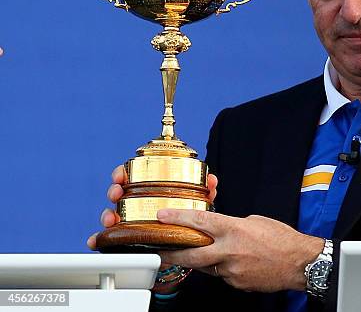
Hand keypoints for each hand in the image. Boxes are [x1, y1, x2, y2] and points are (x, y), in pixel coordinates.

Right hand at [86, 165, 218, 249]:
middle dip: (113, 191)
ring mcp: (130, 218)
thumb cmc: (187, 213)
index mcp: (148, 187)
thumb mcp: (197, 200)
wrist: (185, 241)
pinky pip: (110, 236)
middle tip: (116, 194)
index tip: (121, 176)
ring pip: (111, 213)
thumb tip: (212, 181)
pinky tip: (95, 241)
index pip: (130, 174)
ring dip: (107, 214)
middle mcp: (136, 200)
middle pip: (118, 192)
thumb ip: (204, 190)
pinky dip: (101, 238)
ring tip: (110, 220)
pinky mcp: (127, 236)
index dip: (122, 172)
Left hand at [156, 209, 323, 292]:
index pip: (199, 222)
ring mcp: (232, 270)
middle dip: (172, 253)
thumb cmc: (282, 239)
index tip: (163, 217)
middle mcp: (230, 250)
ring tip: (203, 253)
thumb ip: (232, 225)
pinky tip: (233, 263)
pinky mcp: (237, 283)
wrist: (299, 262)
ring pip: (207, 266)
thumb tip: (219, 229)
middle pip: (192, 254)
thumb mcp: (254, 221)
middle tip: (161, 251)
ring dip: (202, 260)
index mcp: (234, 229)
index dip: (178, 218)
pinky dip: (223, 268)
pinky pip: (222, 275)